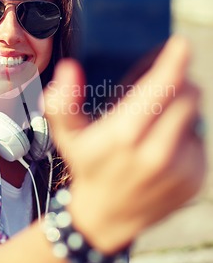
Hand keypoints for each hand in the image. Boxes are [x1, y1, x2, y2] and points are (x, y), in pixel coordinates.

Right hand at [44, 36, 205, 253]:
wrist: (107, 218)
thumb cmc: (88, 167)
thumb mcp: (66, 136)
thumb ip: (62, 102)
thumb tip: (70, 68)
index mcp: (125, 136)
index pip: (161, 88)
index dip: (174, 61)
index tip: (180, 44)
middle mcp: (158, 153)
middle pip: (187, 95)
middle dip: (177, 81)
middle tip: (160, 83)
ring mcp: (180, 169)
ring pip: (196, 115)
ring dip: (180, 107)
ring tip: (155, 121)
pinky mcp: (195, 179)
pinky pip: (199, 139)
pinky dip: (186, 133)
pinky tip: (164, 144)